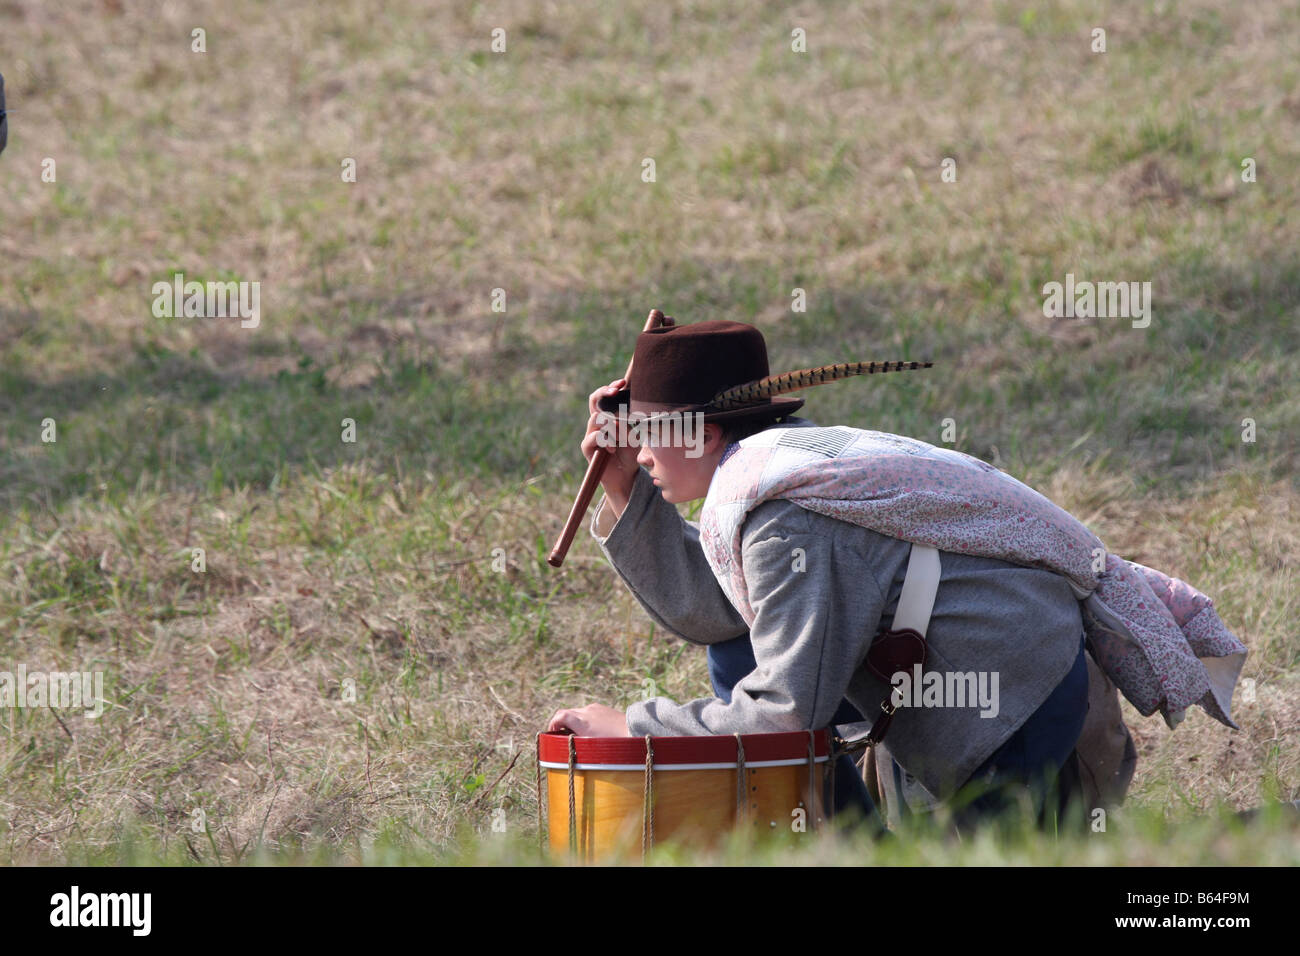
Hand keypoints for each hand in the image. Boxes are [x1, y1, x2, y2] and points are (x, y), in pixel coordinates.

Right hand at [547, 703, 630, 736]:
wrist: (635, 732)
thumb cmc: (613, 744)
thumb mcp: (590, 747)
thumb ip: (575, 742)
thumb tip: (565, 743)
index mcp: (581, 721)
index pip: (560, 716)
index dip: (553, 724)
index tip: (552, 733)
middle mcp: (587, 711)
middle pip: (567, 713)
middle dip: (563, 724)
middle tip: (564, 737)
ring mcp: (596, 708)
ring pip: (578, 713)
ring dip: (575, 722)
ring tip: (580, 736)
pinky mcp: (604, 708)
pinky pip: (589, 713)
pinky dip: (585, 720)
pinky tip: (593, 732)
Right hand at [581, 378, 640, 513]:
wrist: (625, 476)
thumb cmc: (631, 452)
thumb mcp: (636, 433)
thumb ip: (632, 419)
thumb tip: (638, 402)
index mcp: (607, 417)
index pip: (604, 396)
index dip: (610, 387)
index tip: (622, 382)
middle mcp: (596, 423)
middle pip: (594, 401)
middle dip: (605, 393)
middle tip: (616, 392)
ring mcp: (590, 434)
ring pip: (596, 418)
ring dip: (611, 423)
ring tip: (622, 434)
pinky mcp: (587, 448)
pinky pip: (593, 436)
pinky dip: (606, 440)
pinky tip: (614, 447)